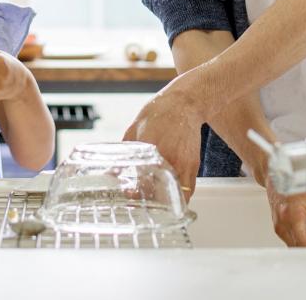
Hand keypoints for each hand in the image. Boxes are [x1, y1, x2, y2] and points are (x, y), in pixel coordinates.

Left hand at [122, 77, 204, 198]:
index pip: (143, 180)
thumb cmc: (159, 112)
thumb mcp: (134, 130)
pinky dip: (179, 196)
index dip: (134, 192)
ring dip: (166, 201)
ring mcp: (185, 164)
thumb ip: (124, 152)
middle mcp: (170, 159)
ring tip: (154, 199)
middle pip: (160, 192)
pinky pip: (188, 189)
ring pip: (176, 195)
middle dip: (149, 199)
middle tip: (138, 198)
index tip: (128, 192)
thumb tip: (111, 171)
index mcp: (153, 149)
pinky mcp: (194, 165)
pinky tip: (169, 193)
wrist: (185, 103)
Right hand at [267, 181, 305, 246]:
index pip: (304, 243)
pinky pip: (292, 240)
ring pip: (295, 246)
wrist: (275, 173)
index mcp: (291, 214)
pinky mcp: (279, 227)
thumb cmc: (294, 178)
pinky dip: (302, 241)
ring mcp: (279, 226)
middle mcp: (282, 223)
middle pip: (299, 248)